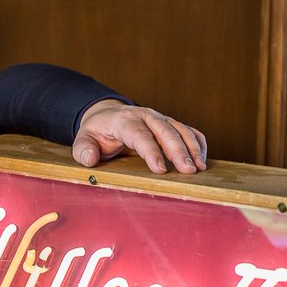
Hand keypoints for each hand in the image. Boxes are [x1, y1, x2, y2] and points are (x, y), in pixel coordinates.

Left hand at [72, 99, 207, 173]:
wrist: (108, 115)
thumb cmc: (98, 132)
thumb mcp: (84, 139)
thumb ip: (83, 149)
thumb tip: (89, 159)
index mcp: (125, 120)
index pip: (140, 135)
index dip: (151, 151)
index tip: (160, 169)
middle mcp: (146, 116)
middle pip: (165, 131)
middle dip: (178, 151)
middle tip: (188, 171)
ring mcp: (161, 118)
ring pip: (181, 130)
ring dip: (192, 148)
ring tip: (200, 168)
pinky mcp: (170, 124)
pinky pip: (189, 131)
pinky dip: (198, 144)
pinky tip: (203, 160)